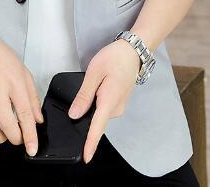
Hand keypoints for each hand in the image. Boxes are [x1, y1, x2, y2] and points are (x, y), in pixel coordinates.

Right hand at [0, 21, 43, 155]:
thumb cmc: (2, 59)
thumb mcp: (24, 73)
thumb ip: (32, 98)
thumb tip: (37, 121)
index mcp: (14, 82)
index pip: (25, 115)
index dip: (30, 135)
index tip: (32, 149)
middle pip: (7, 125)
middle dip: (15, 138)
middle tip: (17, 138)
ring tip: (3, 133)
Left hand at [68, 39, 140, 162]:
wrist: (133, 51)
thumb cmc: (115, 58)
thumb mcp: (94, 72)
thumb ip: (84, 95)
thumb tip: (75, 114)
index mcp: (109, 102)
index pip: (97, 128)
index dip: (90, 144)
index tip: (85, 158)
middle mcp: (116, 108)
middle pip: (96, 120)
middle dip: (85, 114)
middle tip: (84, 91)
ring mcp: (119, 105)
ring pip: (99, 113)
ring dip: (91, 107)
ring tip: (92, 84)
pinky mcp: (119, 101)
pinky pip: (104, 108)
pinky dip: (97, 103)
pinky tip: (96, 88)